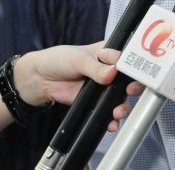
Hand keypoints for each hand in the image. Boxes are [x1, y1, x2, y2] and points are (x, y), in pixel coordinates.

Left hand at [13, 43, 143, 130]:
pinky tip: (112, 122)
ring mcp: (104, 87)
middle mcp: (111, 69)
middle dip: (134, 86)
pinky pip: (107, 110)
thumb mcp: (78, 59)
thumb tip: (112, 72)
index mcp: (110, 52)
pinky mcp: (96, 101)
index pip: (128, 57)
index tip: (133, 70)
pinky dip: (111, 119)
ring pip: (120, 97)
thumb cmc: (59, 60)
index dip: (134, 63)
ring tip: (118, 110)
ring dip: (123, 105)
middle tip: (130, 90)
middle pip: (130, 79)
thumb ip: (96, 67)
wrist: (40, 79)